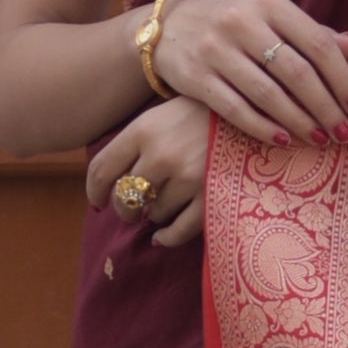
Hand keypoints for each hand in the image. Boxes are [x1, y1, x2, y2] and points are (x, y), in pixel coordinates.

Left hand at [87, 103, 207, 247]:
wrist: (253, 109)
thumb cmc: (203, 112)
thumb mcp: (163, 114)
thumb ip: (138, 141)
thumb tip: (112, 179)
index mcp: (144, 130)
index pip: (101, 170)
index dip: (94, 192)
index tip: (98, 201)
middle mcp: (162, 155)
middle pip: (125, 197)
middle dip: (126, 208)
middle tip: (133, 208)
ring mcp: (188, 178)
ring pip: (154, 213)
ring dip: (155, 213)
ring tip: (167, 203)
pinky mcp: (212, 196)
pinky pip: (179, 230)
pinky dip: (168, 237)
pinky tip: (163, 237)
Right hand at [153, 0, 347, 140]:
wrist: (165, 29)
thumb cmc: (231, 24)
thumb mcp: (269, 16)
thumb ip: (310, 33)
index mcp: (269, 3)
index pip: (317, 43)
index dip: (342, 79)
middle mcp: (243, 22)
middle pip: (296, 72)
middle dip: (326, 107)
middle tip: (344, 132)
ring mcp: (216, 50)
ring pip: (268, 94)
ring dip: (299, 121)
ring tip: (320, 140)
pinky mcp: (196, 77)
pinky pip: (236, 109)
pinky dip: (262, 128)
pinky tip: (283, 140)